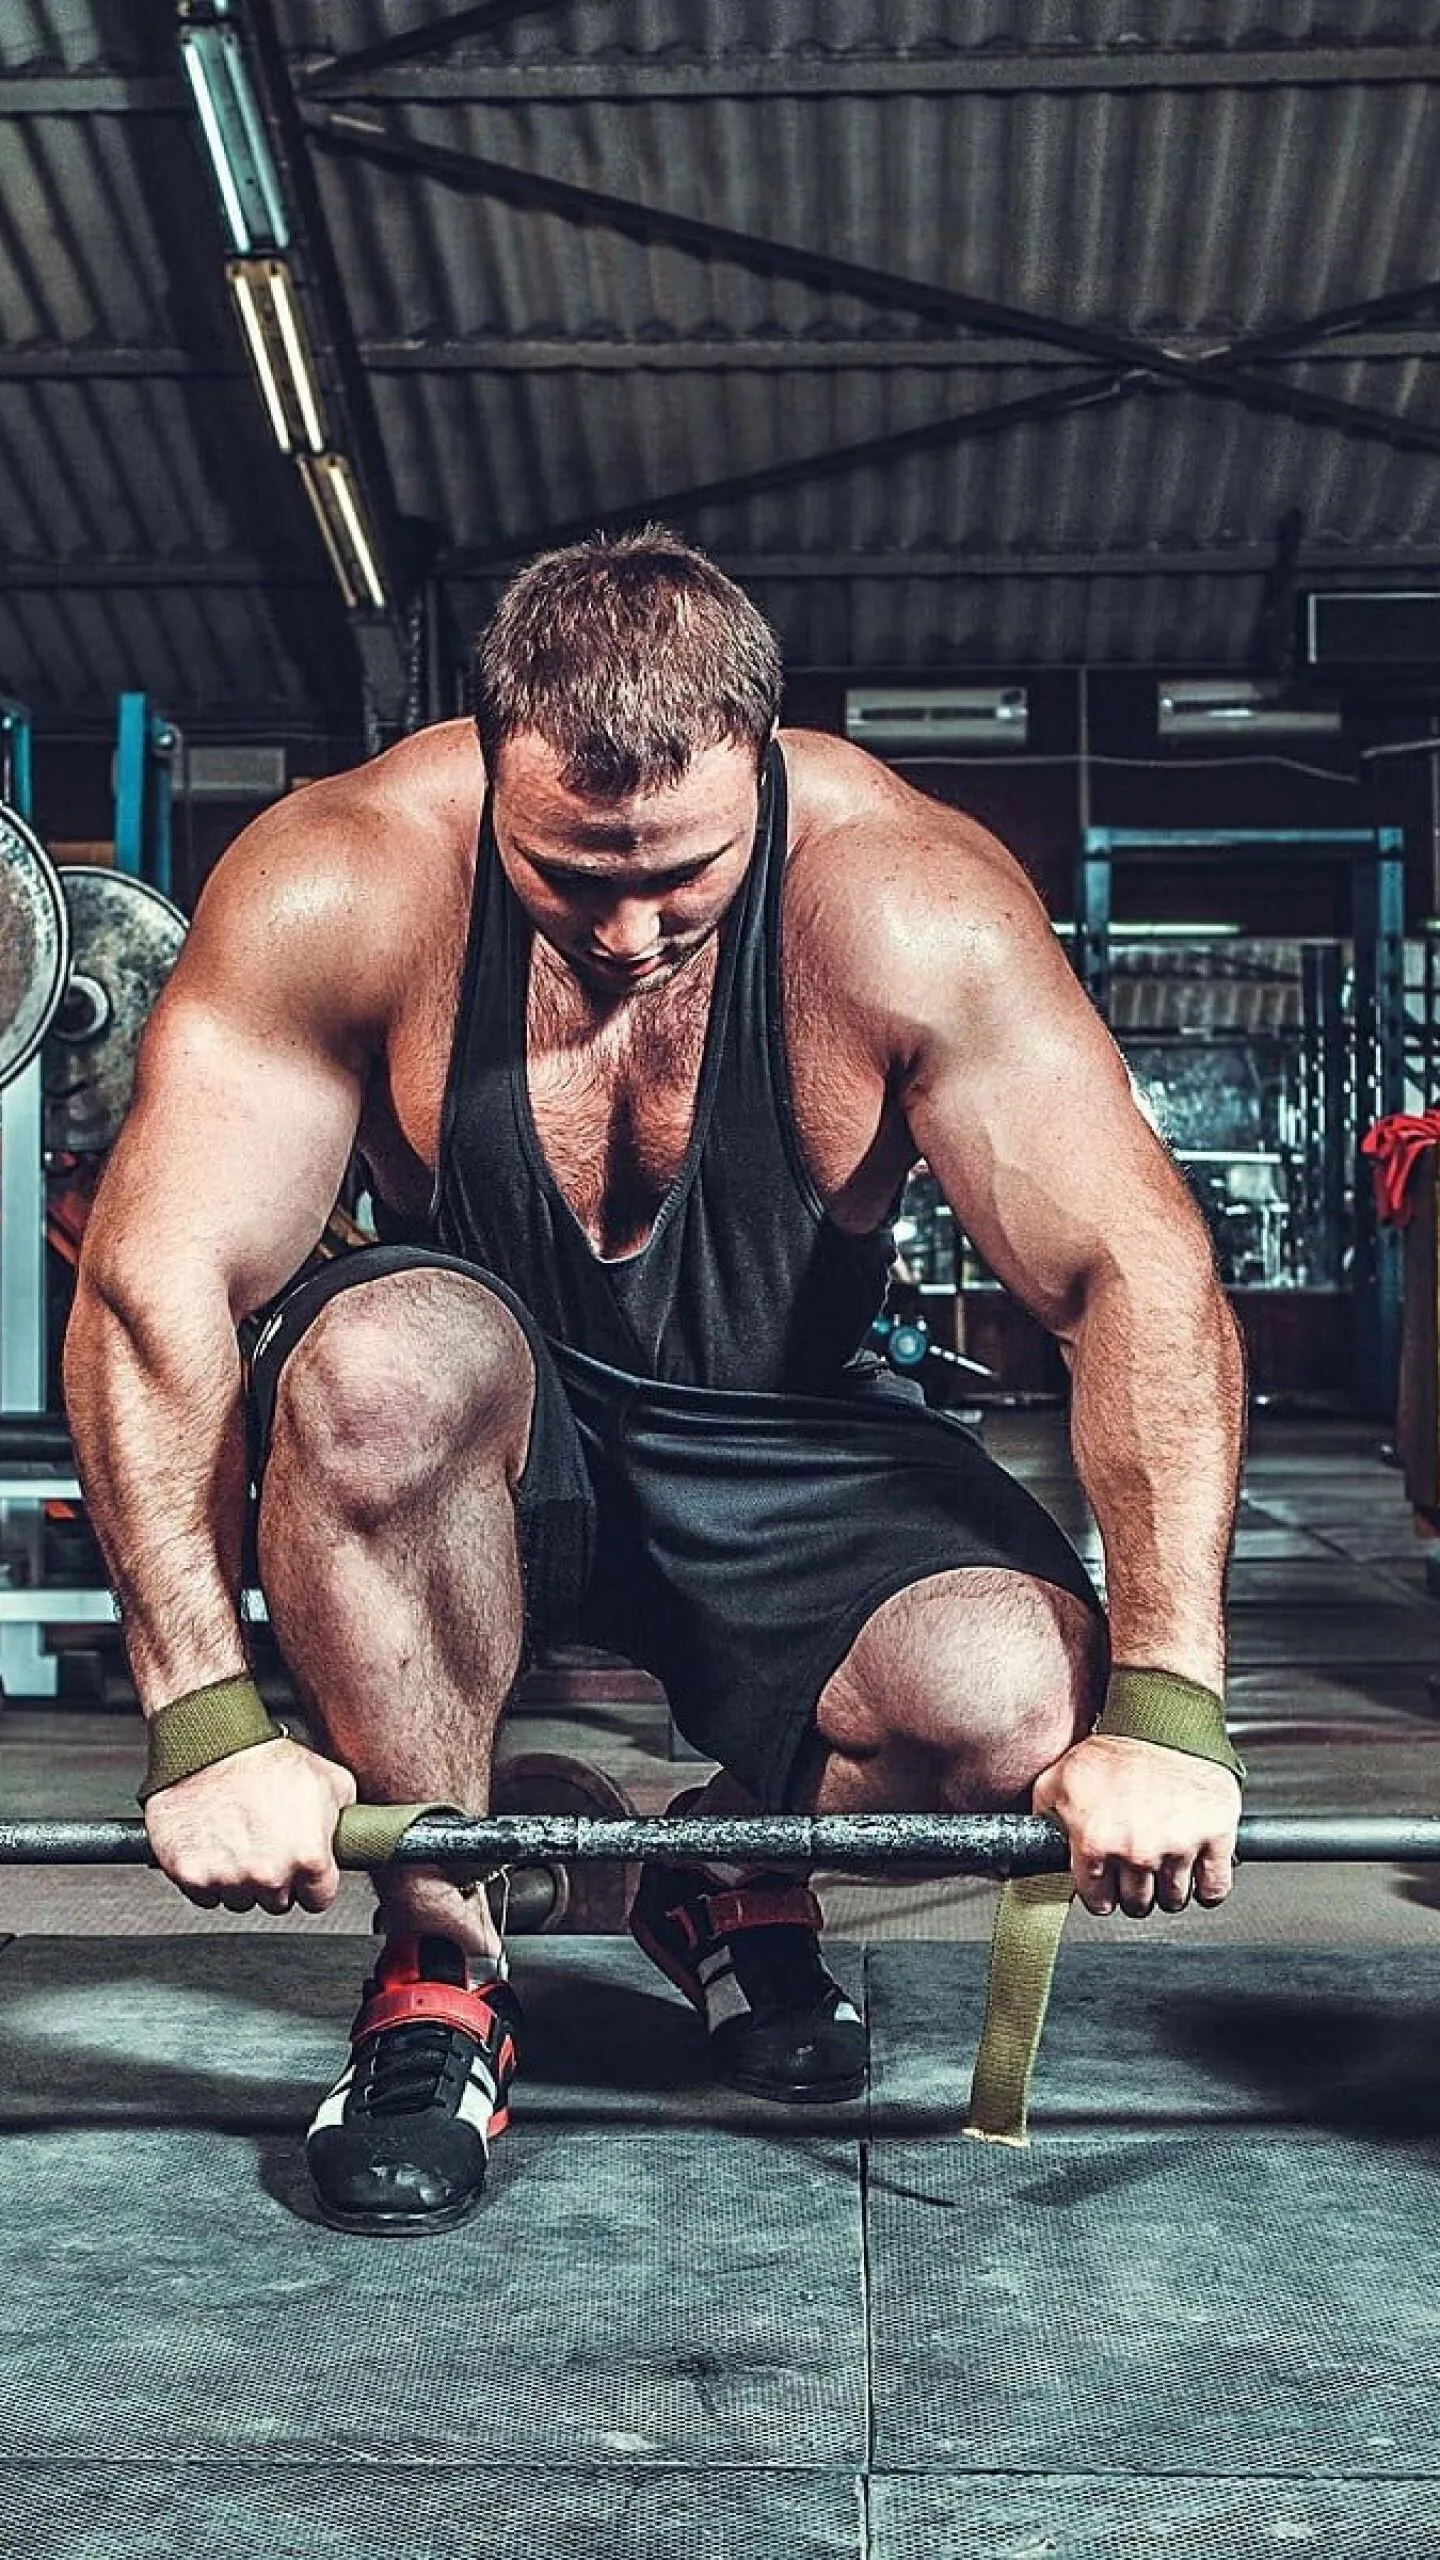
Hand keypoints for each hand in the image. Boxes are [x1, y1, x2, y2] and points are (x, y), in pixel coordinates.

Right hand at [144, 1735, 357, 1914]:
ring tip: (237, 1839)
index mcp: (310, 1856)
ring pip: (240, 1900)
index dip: (312, 1883)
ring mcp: (228, 1878)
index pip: (319, 1899)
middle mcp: (270, 1874)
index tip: (303, 1871)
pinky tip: (213, 1845)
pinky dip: (206, 1876)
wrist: (210, 1742)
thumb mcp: (329, 1780)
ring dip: (240, 1880)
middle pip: (278, 1901)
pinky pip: (204, 1895)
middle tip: (266, 1844)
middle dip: (275, 1878)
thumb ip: (345, 1818)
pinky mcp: (190, 1875)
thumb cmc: (265, 1758)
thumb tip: (354, 1834)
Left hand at [1031, 1732, 1239, 1917]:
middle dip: (1134, 1892)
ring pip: (1173, 1900)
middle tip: (1136, 1872)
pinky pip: (1214, 1890)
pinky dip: (1208, 1889)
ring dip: (1169, 1890)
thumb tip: (1034, 1844)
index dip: (1101, 1893)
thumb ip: (1043, 1815)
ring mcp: (1178, 1847)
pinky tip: (1197, 1872)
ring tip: (1164, 1866)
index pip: (1097, 1898)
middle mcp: (1136, 1850)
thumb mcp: (1059, 1778)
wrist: (1163, 1719)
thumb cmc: (1115, 1748)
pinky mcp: (1215, 1838)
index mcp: (1096, 1840)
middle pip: (1137, 1904)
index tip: (1107, 1887)